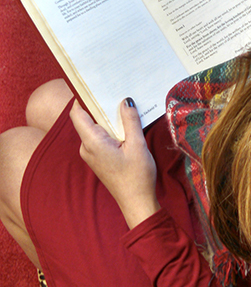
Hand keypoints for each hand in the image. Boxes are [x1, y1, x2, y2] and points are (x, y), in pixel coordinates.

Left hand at [69, 99, 160, 228]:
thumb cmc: (137, 176)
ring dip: (106, 117)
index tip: (93, 83)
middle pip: (86, 118)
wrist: (136, 203)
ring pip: (94, 127)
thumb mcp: (137, 145)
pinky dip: (110, 128)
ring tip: (122, 103)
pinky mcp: (98, 158)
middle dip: (99, 104)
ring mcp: (91, 154)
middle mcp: (86, 147)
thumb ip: (130, 120)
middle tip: (114, 88)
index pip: (78, 113)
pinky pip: (99, 137)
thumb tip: (125, 100)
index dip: (82, 97)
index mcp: (92, 142)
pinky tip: (124, 124)